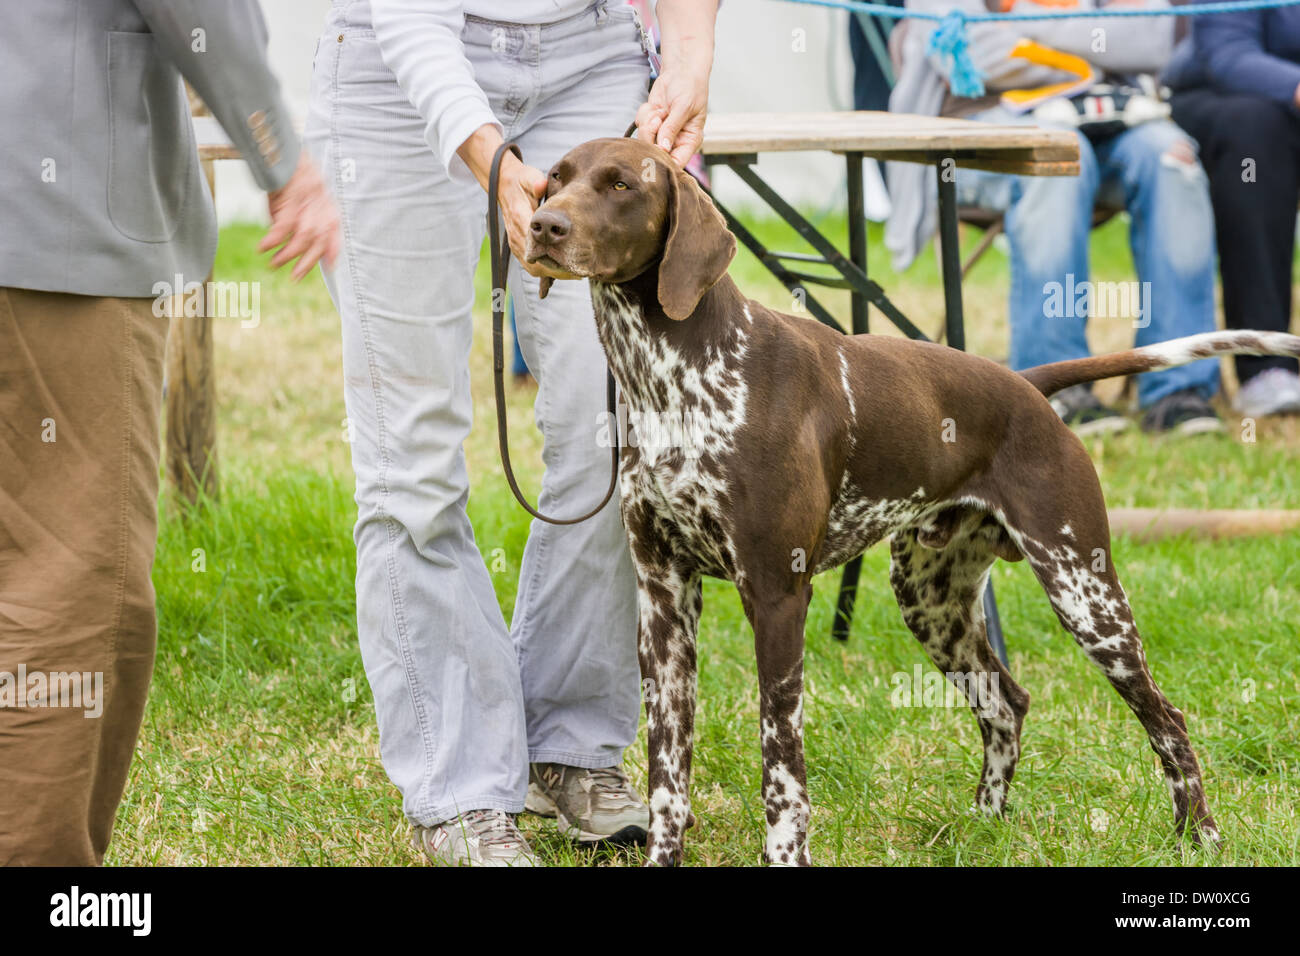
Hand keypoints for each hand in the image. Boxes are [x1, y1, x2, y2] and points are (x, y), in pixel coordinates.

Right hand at [259, 152, 340, 280]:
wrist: (280, 143)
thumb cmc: (288, 169)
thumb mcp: (300, 191)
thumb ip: (296, 214)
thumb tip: (282, 238)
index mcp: (326, 201)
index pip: (334, 230)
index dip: (333, 250)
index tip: (331, 267)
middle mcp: (320, 202)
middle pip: (319, 238)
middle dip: (308, 262)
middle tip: (295, 278)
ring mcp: (307, 199)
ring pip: (303, 236)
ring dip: (287, 255)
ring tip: (274, 266)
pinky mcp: (290, 196)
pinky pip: (283, 225)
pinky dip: (272, 240)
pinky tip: (263, 248)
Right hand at [498, 153, 569, 277]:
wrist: (504, 185)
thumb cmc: (521, 182)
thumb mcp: (529, 177)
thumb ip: (535, 182)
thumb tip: (541, 185)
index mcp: (519, 219)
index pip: (536, 245)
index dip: (554, 257)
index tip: (572, 261)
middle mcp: (515, 235)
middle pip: (536, 263)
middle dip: (557, 271)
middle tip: (577, 273)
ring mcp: (514, 242)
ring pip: (532, 268)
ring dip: (551, 273)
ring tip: (571, 274)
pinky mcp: (515, 246)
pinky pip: (529, 265)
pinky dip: (544, 270)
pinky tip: (560, 270)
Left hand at [636, 68, 708, 167]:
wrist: (680, 71)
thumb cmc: (690, 88)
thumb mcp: (684, 107)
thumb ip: (672, 128)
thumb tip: (663, 148)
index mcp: (689, 141)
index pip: (677, 164)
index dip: (664, 162)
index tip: (656, 150)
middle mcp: (675, 141)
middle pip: (656, 153)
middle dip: (652, 136)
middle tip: (658, 120)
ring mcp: (661, 133)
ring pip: (644, 139)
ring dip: (648, 123)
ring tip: (659, 111)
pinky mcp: (650, 123)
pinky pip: (640, 126)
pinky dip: (644, 114)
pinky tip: (655, 107)